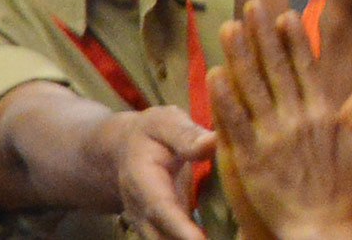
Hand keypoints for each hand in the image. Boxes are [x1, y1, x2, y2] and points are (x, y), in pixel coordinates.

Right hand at [93, 107, 215, 239]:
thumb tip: (212, 142)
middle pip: (162, 239)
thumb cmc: (148, 134)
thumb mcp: (163, 123)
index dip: (180, 228)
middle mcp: (143, 212)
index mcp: (142, 182)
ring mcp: (152, 226)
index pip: (160, 209)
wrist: (124, 152)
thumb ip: (185, 134)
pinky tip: (227, 236)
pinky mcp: (166, 232)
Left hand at [209, 1, 351, 239]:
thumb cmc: (341, 191)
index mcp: (323, 114)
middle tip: (250, 6)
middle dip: (262, 34)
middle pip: (276, 68)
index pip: (306, 67)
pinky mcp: (251, 159)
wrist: (321, 231)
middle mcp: (298, 119)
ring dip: (240, 55)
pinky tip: (214, 74)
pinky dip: (224, 98)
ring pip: (253, 88)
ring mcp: (273, 138)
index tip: (284, 14)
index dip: (294, 39)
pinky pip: (235, 122)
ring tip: (228, 27)